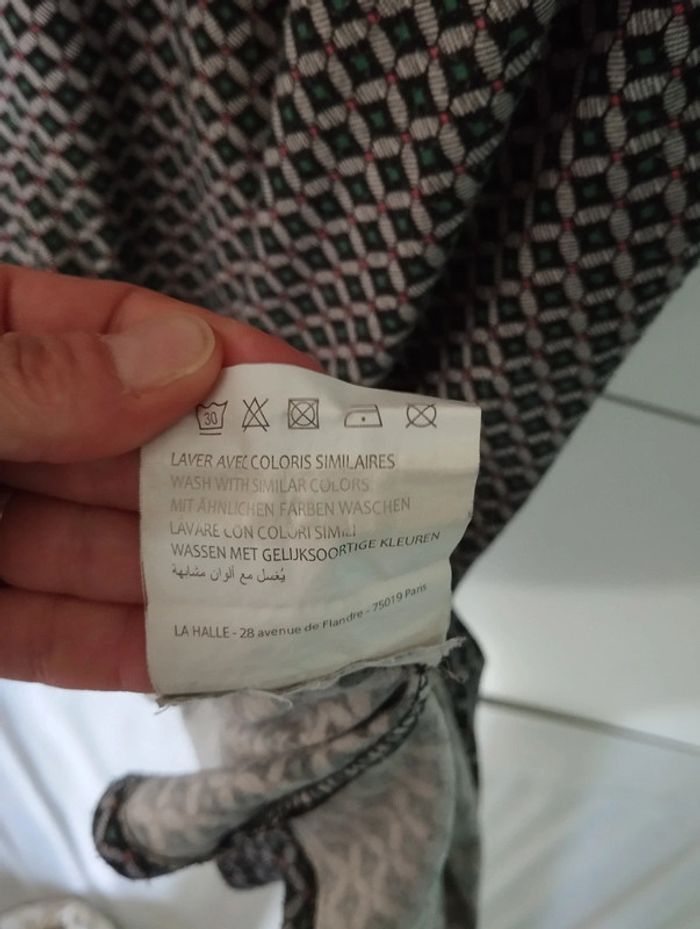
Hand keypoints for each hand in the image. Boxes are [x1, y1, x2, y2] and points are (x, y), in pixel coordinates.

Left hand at [0, 263, 318, 690]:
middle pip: (123, 451)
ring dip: (192, 573)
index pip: (109, 329)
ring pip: (100, 550)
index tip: (299, 383)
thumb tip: (186, 356)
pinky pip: (51, 634)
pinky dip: (123, 648)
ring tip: (289, 587)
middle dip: (218, 477)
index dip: (208, 353)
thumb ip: (42, 377)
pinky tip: (200, 654)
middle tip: (317, 499)